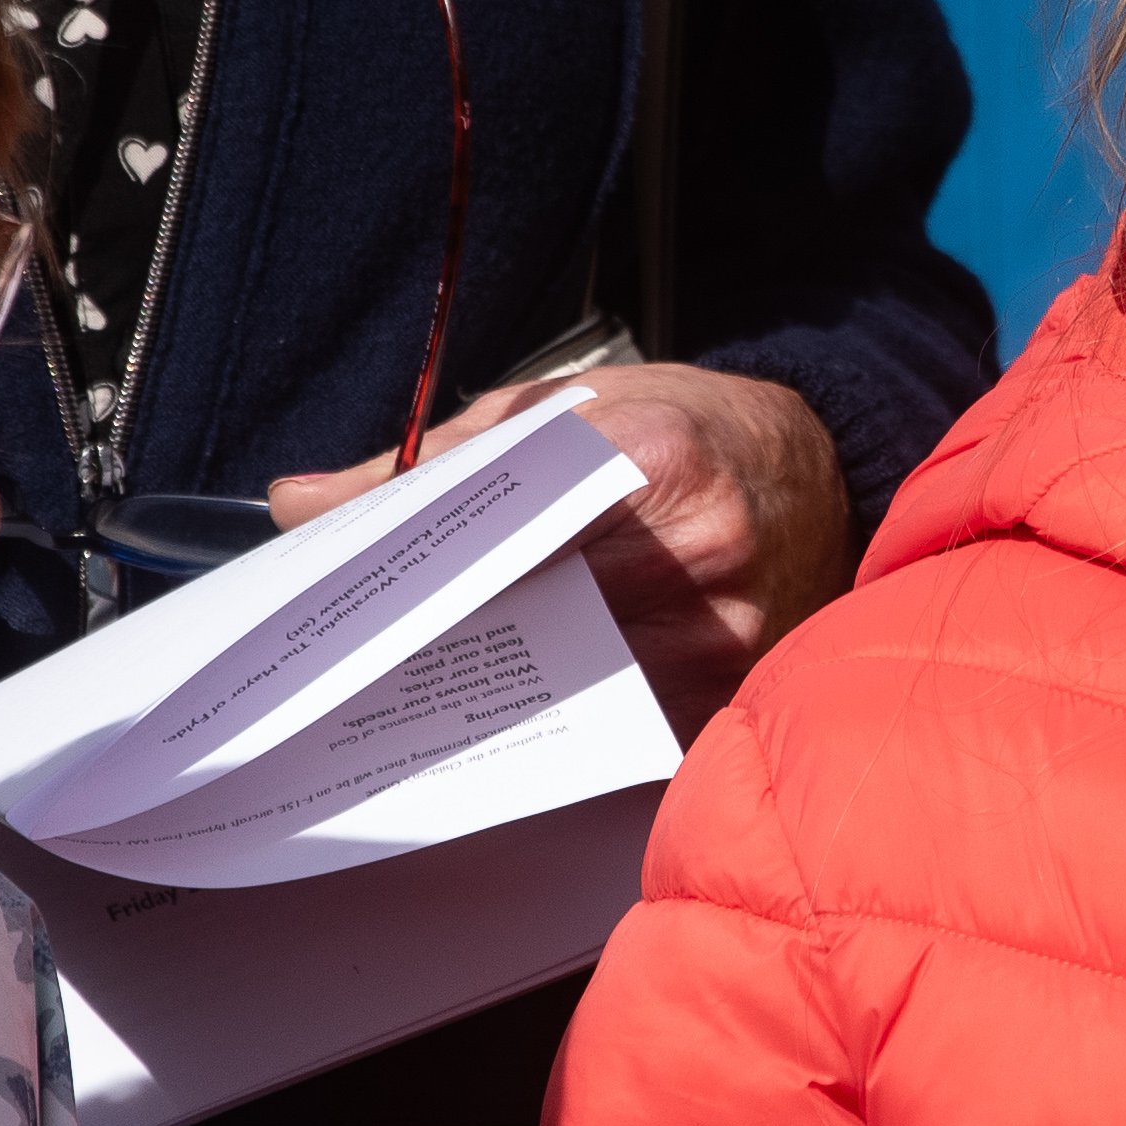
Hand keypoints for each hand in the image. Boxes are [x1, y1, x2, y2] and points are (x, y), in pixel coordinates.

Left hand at [265, 361, 847, 731]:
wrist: (823, 477)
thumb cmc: (690, 431)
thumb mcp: (568, 406)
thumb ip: (435, 460)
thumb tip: (302, 506)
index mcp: (653, 458)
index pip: (504, 526)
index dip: (418, 570)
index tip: (345, 601)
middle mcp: (701, 550)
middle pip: (526, 612)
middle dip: (434, 634)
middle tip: (346, 656)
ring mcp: (722, 632)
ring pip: (561, 679)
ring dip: (480, 684)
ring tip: (402, 681)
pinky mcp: (726, 691)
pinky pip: (610, 719)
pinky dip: (548, 711)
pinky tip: (495, 703)